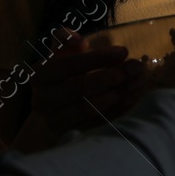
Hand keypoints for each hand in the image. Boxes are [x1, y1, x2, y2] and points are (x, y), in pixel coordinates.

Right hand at [25, 31, 150, 140]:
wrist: (55, 111)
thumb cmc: (65, 76)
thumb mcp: (62, 55)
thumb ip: (66, 41)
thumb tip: (78, 40)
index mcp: (40, 74)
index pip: (68, 64)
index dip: (96, 58)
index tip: (123, 51)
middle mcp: (41, 99)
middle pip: (77, 88)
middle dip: (109, 77)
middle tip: (134, 69)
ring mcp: (53, 120)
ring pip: (85, 108)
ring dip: (114, 95)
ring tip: (134, 84)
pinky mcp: (67, 135)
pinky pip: (93, 124)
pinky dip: (114, 111)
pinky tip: (130, 100)